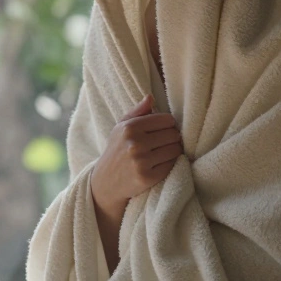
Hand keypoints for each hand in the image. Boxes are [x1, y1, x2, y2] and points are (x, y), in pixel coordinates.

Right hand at [89, 94, 183, 221]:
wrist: (105, 183)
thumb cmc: (116, 151)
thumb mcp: (120, 128)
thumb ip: (136, 112)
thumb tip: (150, 97)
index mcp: (130, 127)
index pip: (167, 119)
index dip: (168, 125)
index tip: (162, 131)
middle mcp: (135, 143)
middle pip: (173, 134)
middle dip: (172, 138)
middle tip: (164, 144)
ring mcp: (141, 161)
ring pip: (175, 150)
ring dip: (173, 151)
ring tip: (162, 154)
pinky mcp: (147, 177)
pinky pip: (172, 165)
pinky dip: (170, 164)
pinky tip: (160, 165)